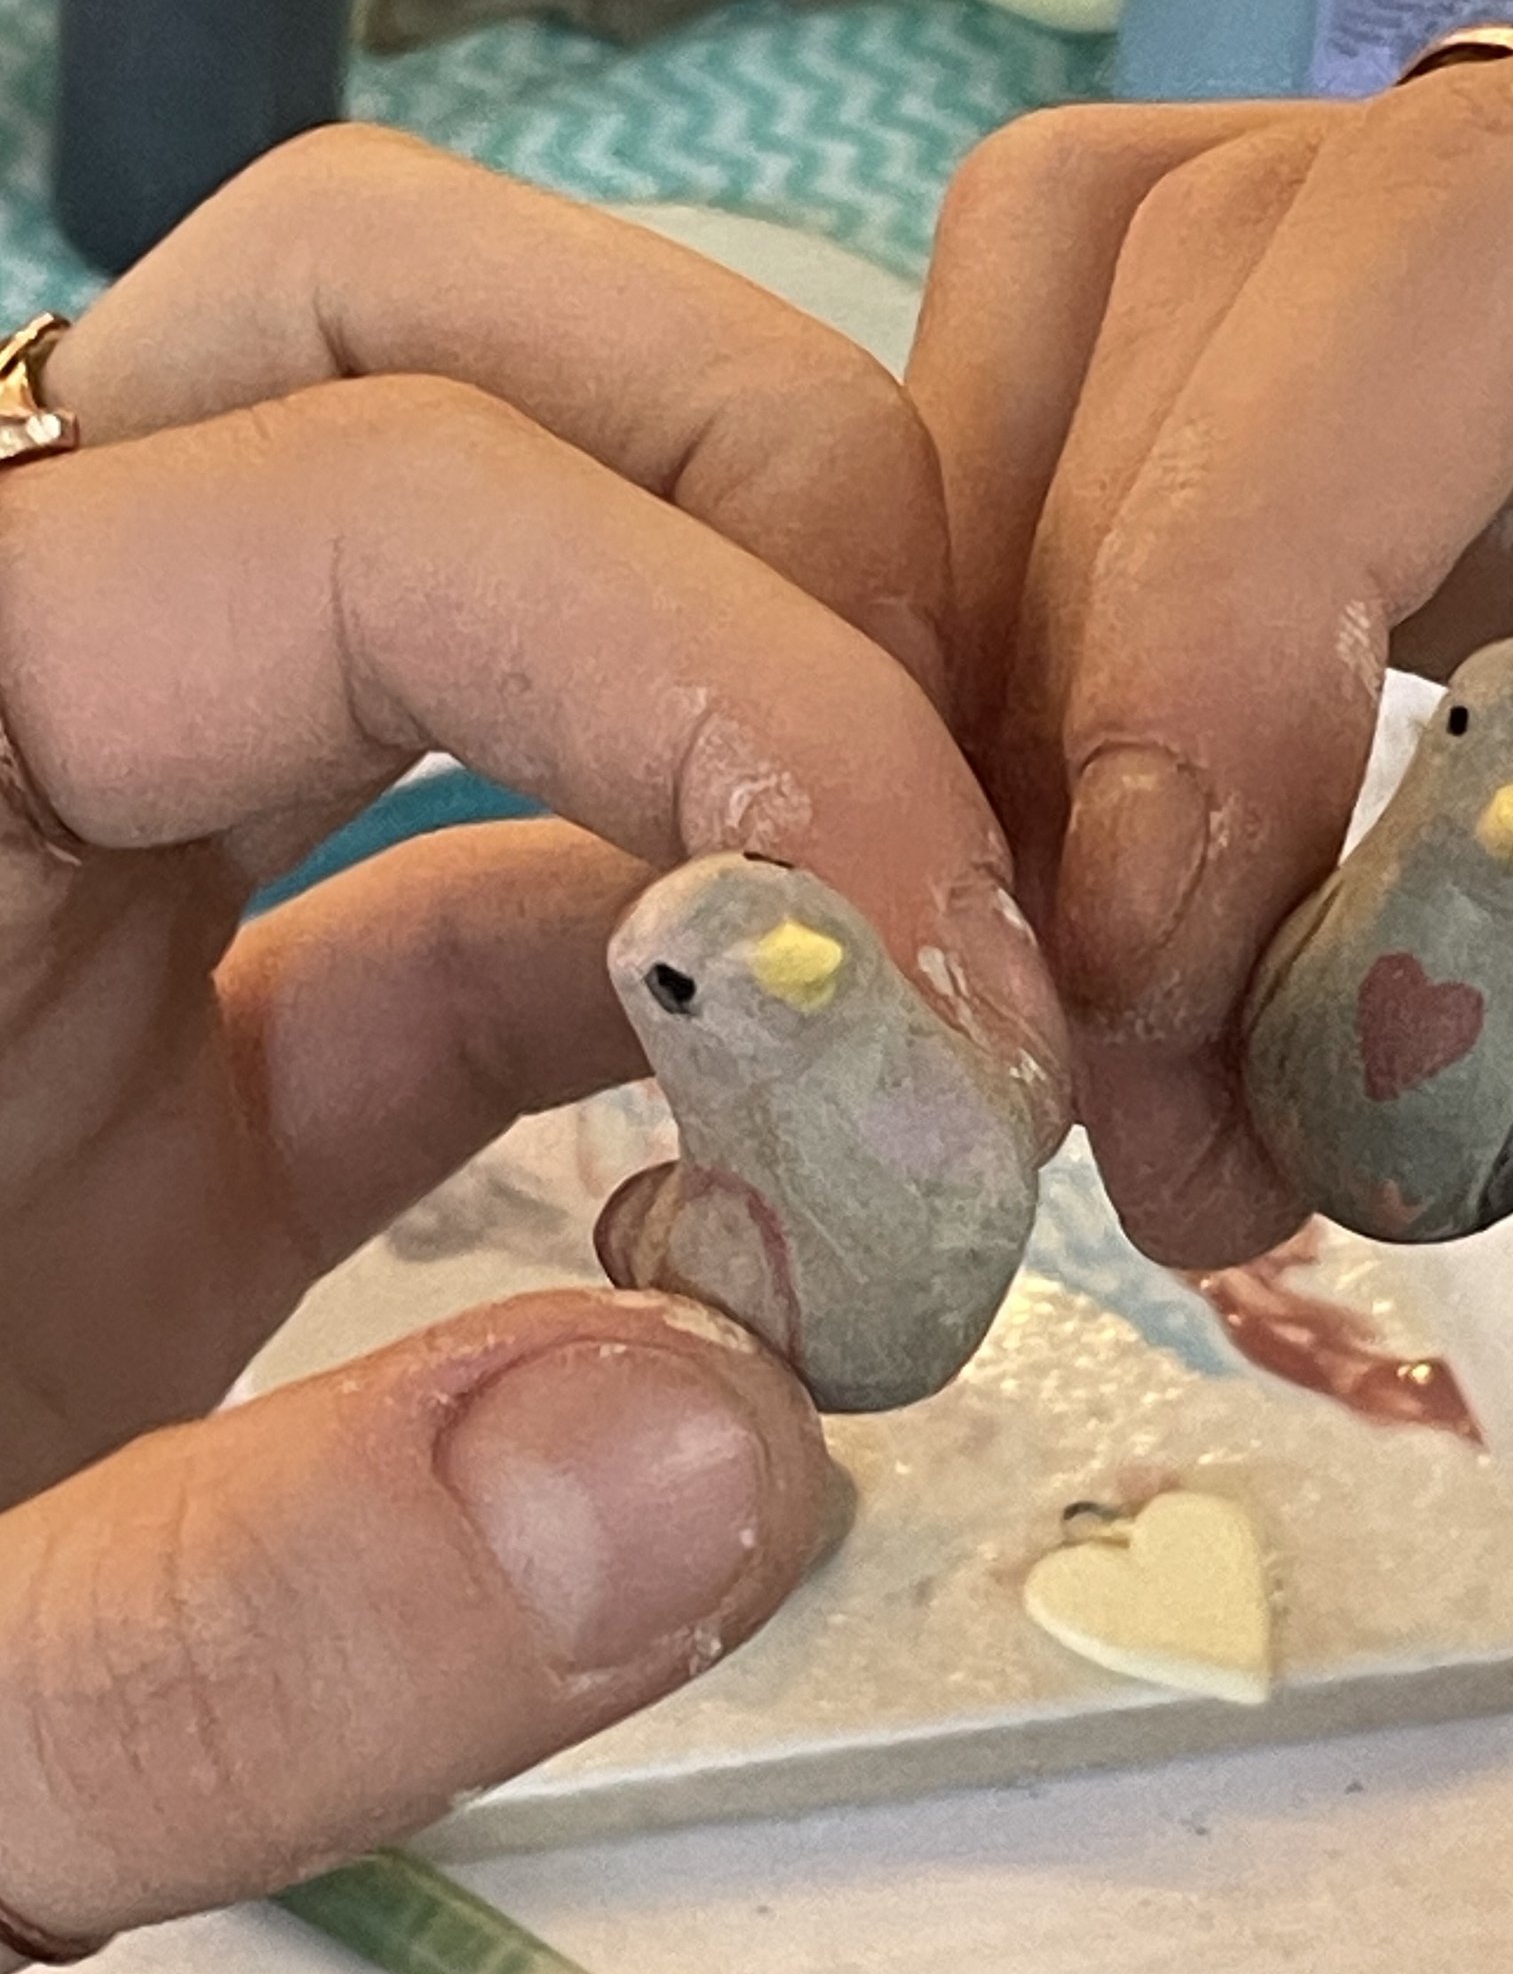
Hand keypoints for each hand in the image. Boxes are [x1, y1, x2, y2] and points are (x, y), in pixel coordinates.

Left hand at [0, 128, 1065, 1959]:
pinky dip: (698, 997)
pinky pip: (492, 901)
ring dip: (772, 734)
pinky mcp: (193, 1059)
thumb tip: (741, 1451)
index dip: (732, 675)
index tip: (951, 993)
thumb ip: (238, 1627)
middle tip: (964, 852)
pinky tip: (797, 1205)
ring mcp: (86, 877)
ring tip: (939, 1026)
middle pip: (418, 346)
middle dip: (774, 529)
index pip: (372, 496)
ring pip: (489, 558)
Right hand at [910, 0, 1512, 1437]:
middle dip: (1116, 652)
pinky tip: (1189, 972)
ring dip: (1065, 675)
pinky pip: (1231, 490)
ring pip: (1176, 334)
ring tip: (1145, 1049)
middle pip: (1267, 247)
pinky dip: (1128, 714)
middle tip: (1132, 1072)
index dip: (1257, 519)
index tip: (1164, 899)